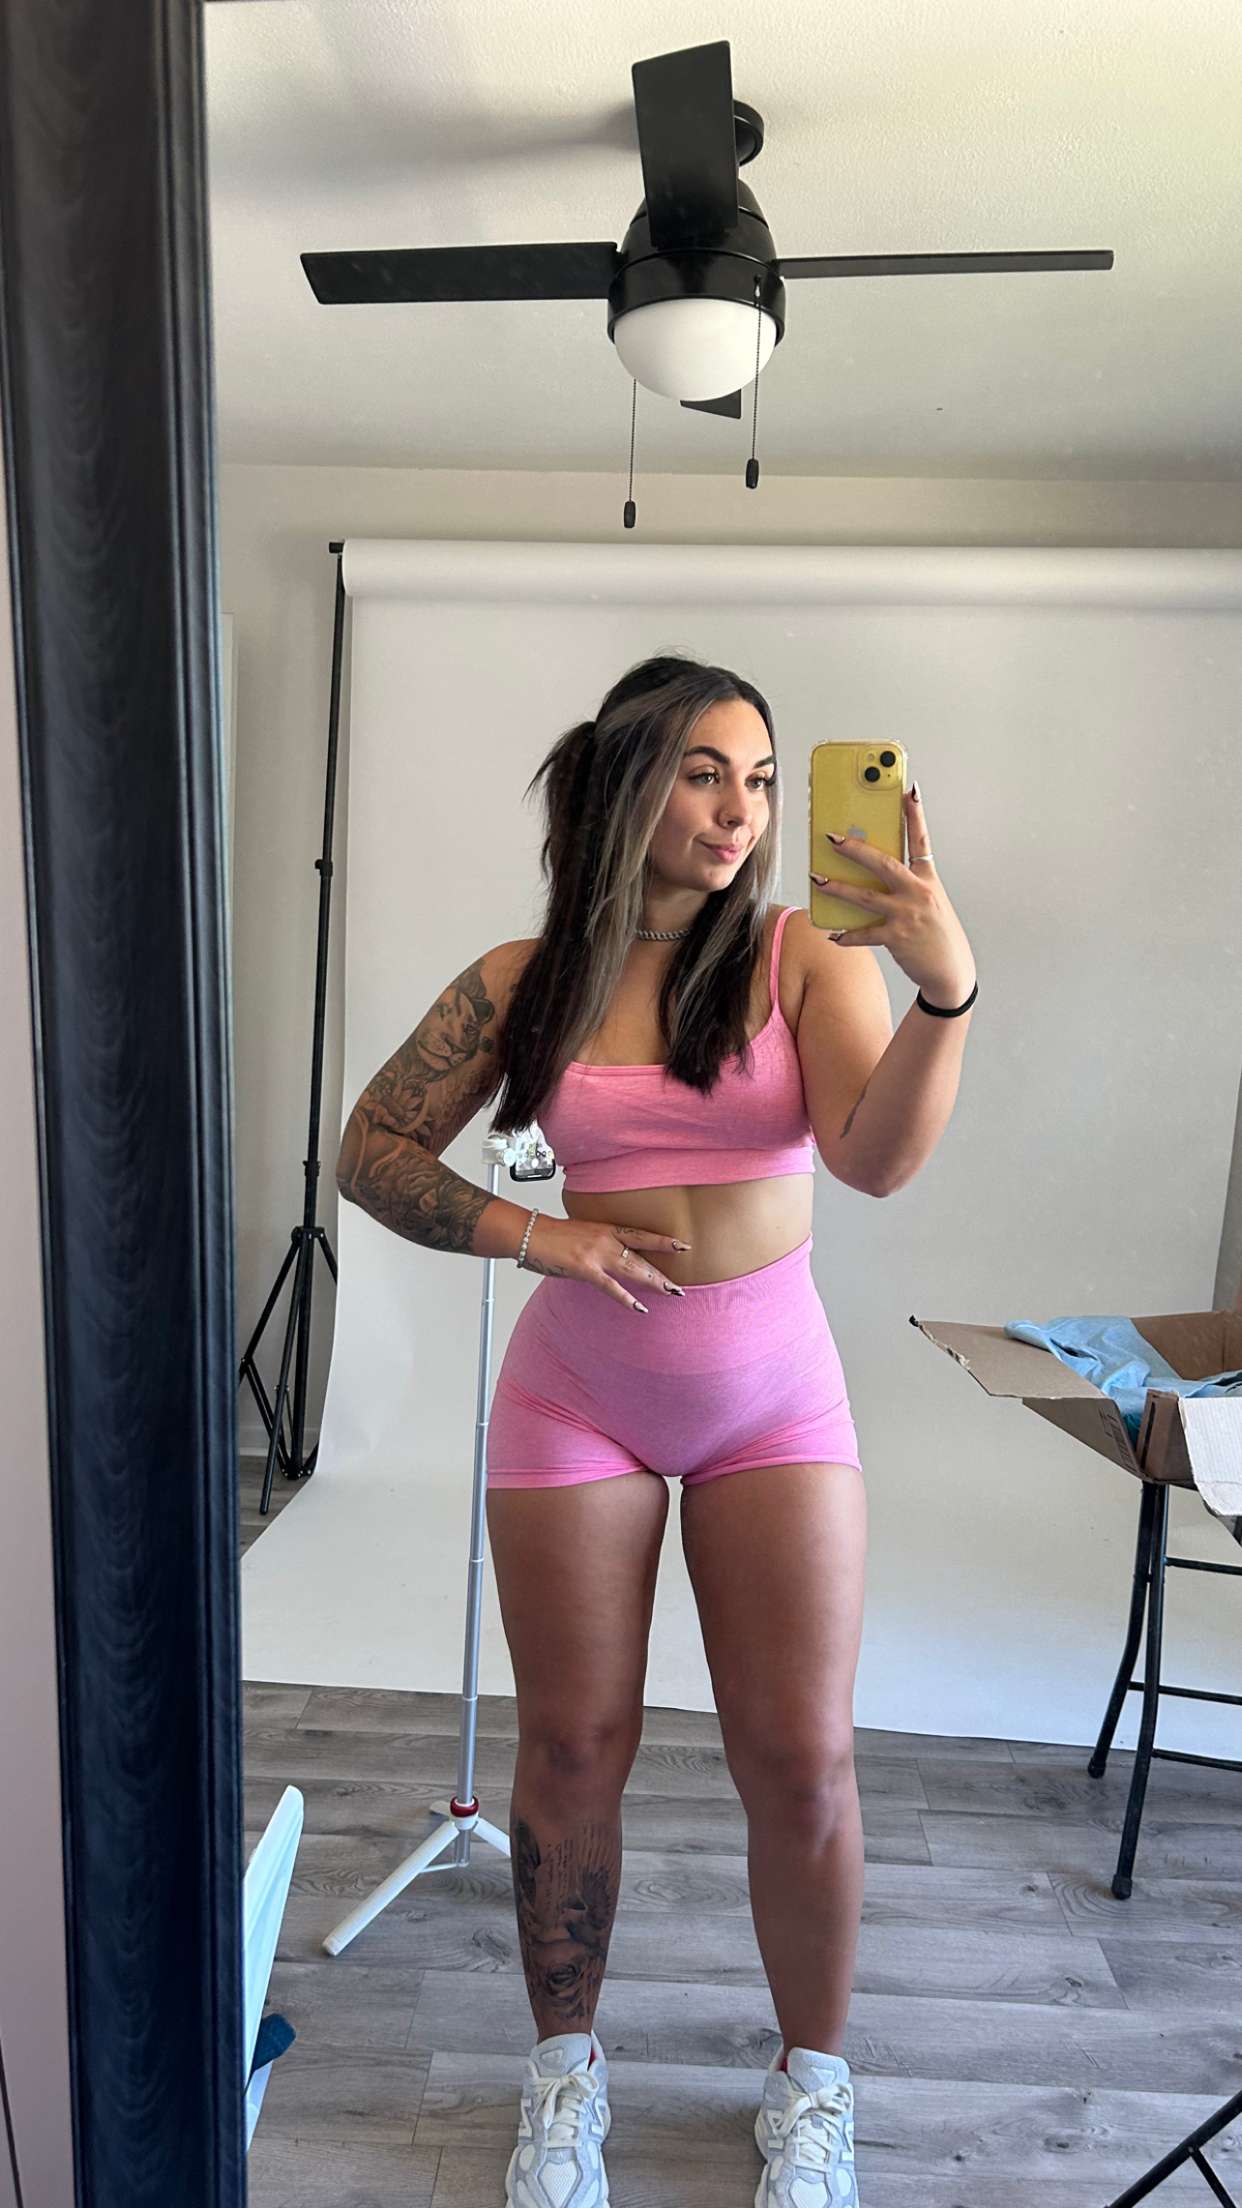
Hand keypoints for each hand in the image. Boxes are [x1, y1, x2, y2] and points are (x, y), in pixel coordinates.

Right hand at [520, 1215, 689, 1313]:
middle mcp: (606, 1239)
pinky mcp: (585, 1269)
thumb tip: (611, 1255)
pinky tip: (639, 1307)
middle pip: (642, 1257)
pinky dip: (626, 1298)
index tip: (683, 1247)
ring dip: (653, 1283)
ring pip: (633, 1270)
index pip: (641, 1235)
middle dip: (662, 1273)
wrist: (531, 1233)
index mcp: (606, 1229)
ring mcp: (597, 1254)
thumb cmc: (552, 1234)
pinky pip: (611, 1286)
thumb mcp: (582, 1232)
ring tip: (671, 1293)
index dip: (663, 1242)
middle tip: (680, 1286)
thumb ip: (599, 1243)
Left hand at [809, 781, 975, 1004]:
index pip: (920, 840)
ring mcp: (908, 914)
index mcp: (928, 879)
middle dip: (855, 849)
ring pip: (866, 896)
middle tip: (833, 837)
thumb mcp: (929, 902)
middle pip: (883, 863)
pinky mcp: (897, 937)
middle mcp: (919, 892)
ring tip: (818, 880)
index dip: (915, 815)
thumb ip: (905, 886)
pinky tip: (833, 935)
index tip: (909, 791)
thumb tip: (870, 875)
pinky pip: (865, 933)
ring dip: (838, 888)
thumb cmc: (937, 934)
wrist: (951, 971)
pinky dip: (847, 935)